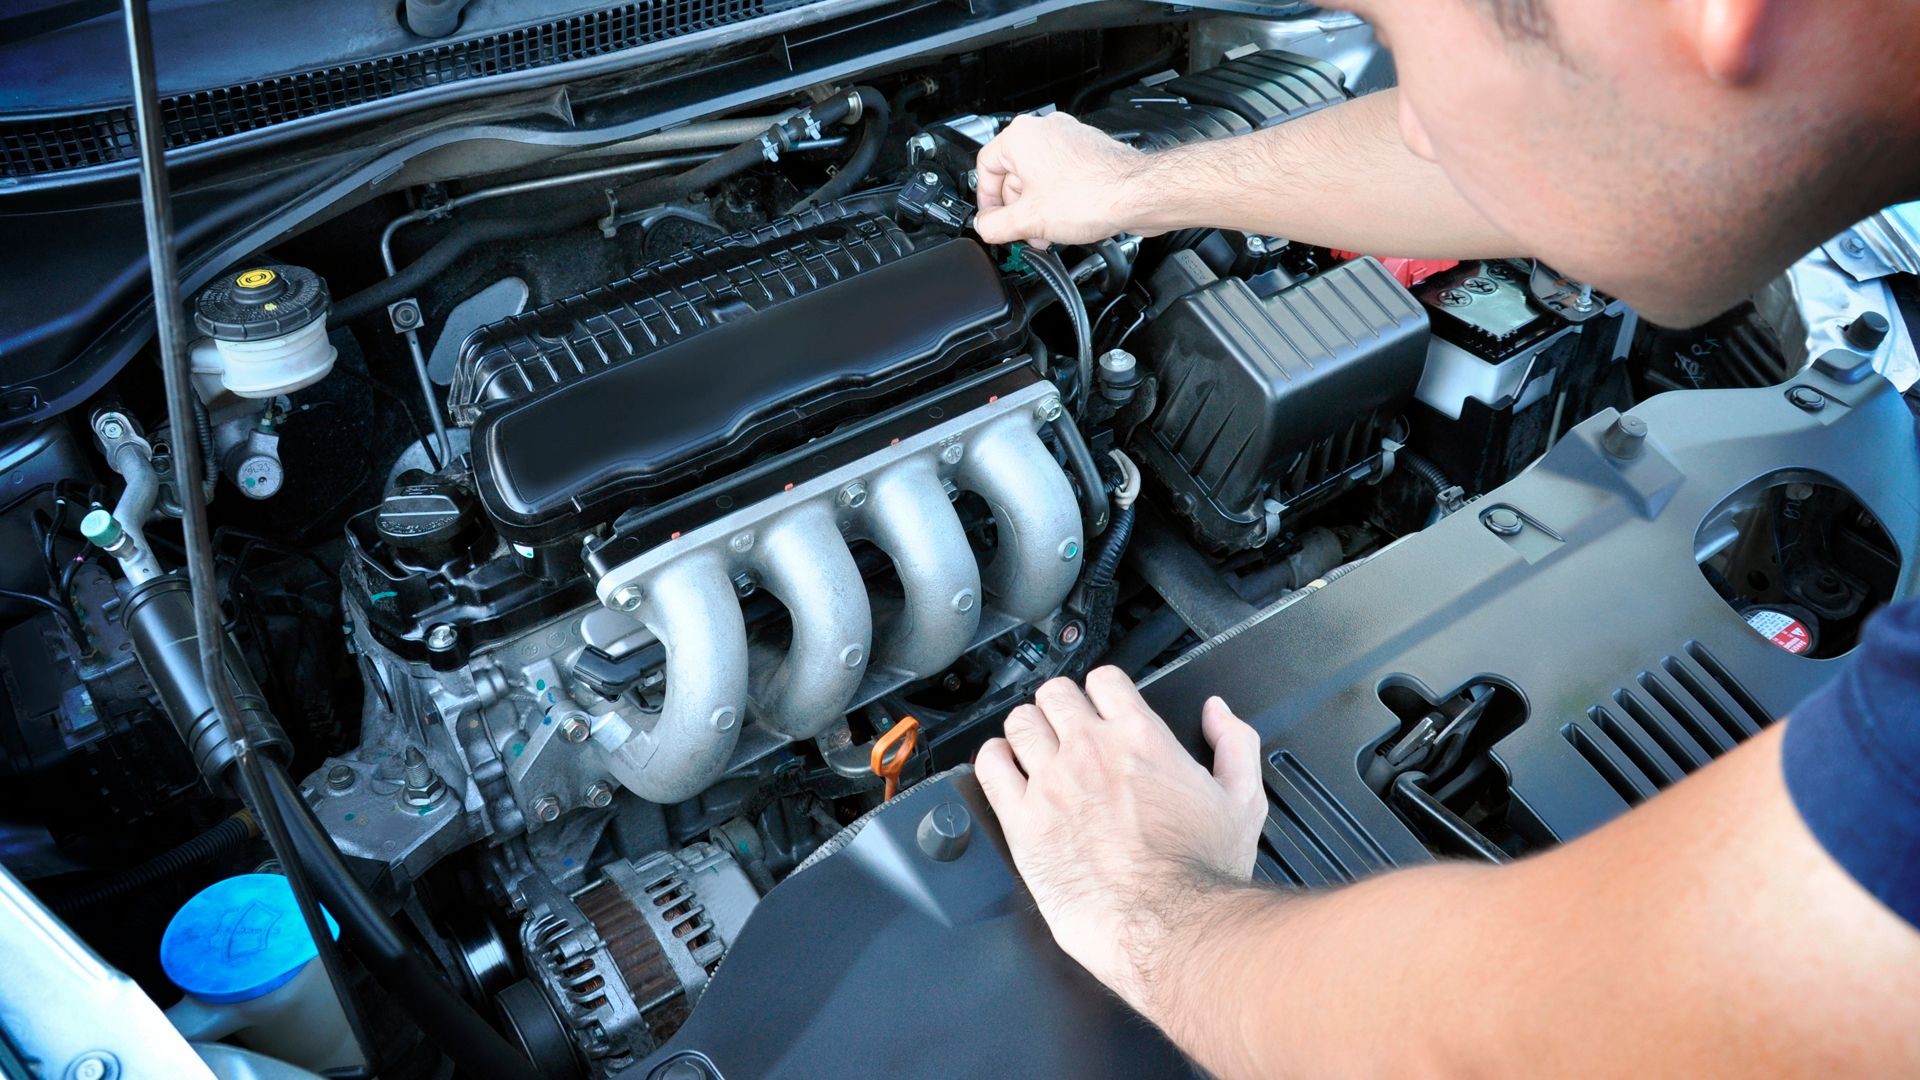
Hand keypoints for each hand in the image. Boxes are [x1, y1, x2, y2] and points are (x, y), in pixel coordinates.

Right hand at [973, 113, 1152, 245]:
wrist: (1138, 194)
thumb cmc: (1091, 195)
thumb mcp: (1028, 220)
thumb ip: (995, 226)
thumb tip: (984, 228)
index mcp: (1021, 137)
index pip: (985, 167)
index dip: (985, 200)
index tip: (992, 221)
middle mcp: (1045, 131)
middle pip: (1013, 174)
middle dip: (1016, 209)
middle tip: (1022, 233)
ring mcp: (1070, 139)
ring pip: (1039, 177)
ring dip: (1037, 209)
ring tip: (1045, 233)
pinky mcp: (1089, 152)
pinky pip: (1062, 177)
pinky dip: (1058, 200)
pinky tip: (1066, 223)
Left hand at [975, 667, 1266, 1019]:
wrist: (1168, 927)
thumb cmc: (1202, 874)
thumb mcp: (1244, 801)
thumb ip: (1235, 744)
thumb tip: (1218, 713)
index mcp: (1140, 737)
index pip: (1104, 680)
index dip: (1101, 690)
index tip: (1100, 706)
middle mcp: (1090, 751)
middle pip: (1054, 694)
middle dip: (1060, 707)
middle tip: (1065, 729)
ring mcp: (1052, 783)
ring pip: (1019, 723)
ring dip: (1027, 731)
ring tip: (1034, 750)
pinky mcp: (1022, 821)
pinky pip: (990, 767)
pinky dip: (994, 760)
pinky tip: (1006, 770)